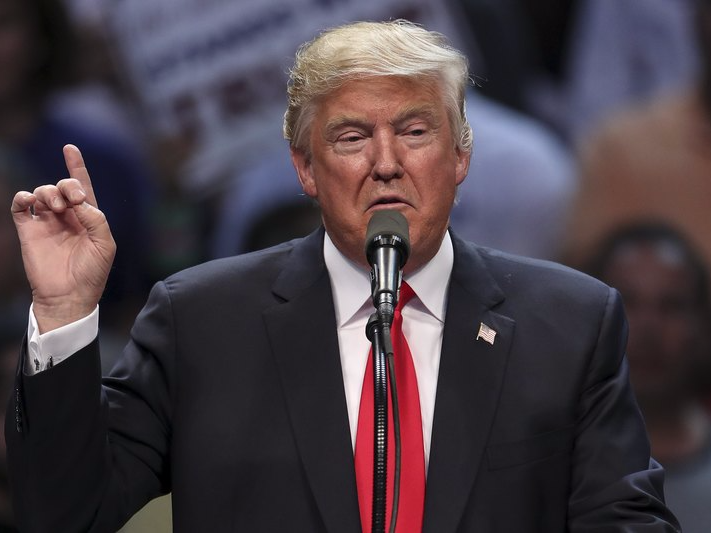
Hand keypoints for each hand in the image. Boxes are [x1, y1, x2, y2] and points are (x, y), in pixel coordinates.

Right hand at [11, 145, 115, 332]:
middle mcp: (67, 217)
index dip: (76, 166)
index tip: (70, 148)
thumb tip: (79, 200)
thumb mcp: (105, 245)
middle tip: (72, 200)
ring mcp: (47, 222)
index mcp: (88, 217)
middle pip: (62, 186)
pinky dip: (23, 198)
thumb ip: (96, 219)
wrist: (69, 296)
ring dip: (49, 192)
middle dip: (67, 185)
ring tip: (56, 208)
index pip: (82, 186)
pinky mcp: (29, 231)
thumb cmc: (92, 273)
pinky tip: (30, 201)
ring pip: (42, 192)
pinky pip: (20, 206)